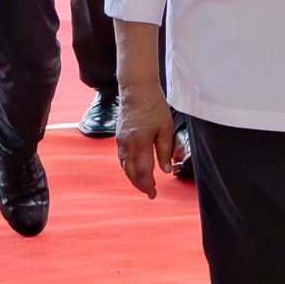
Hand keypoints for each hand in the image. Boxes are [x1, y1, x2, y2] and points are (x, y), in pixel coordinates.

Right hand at [115, 81, 177, 198]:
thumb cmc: (153, 106)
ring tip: (143, 184)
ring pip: (124, 165)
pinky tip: (135, 170)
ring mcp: (120, 140)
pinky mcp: (118, 137)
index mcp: (140, 141)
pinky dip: (127, 167)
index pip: (143, 170)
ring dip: (132, 177)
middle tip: (150, 192)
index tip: (153, 194)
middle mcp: (127, 143)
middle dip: (139, 184)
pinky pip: (121, 157)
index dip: (148, 184)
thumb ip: (165, 150)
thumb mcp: (165, 128)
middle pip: (130, 171)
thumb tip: (166, 170)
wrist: (136, 90)